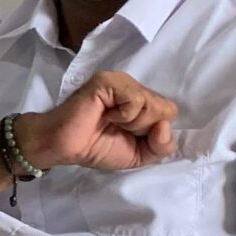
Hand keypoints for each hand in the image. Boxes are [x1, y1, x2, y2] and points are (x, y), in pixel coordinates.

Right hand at [18, 71, 177, 171]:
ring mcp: (122, 82)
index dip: (156, 133)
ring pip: (153, 104)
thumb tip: (164, 125)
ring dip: (133, 123)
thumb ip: (162, 146)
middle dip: (145, 129)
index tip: (132, 138)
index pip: (170, 113)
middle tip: (120, 130)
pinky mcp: (109, 81)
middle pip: (167, 108)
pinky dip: (125, 116)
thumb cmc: (97, 148)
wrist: (65, 147)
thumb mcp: (140, 155)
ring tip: (110, 122)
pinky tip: (106, 116)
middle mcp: (134, 88)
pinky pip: (136, 99)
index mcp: (142, 102)